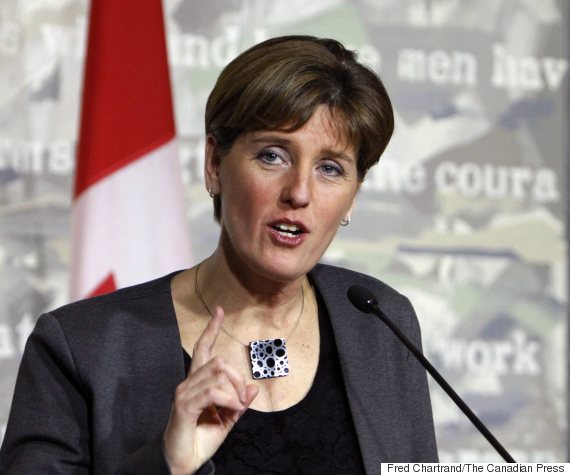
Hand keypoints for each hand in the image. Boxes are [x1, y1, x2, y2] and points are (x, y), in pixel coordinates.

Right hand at [163, 307, 257, 473]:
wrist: (183, 462)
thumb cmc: (202, 439)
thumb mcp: (227, 420)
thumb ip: (239, 403)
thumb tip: (253, 387)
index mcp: (197, 383)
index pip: (202, 349)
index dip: (211, 329)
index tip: (219, 311)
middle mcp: (188, 383)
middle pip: (217, 360)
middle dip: (237, 376)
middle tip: (242, 399)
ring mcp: (184, 393)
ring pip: (217, 373)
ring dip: (234, 390)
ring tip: (236, 407)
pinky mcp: (184, 406)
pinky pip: (213, 391)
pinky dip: (228, 399)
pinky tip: (232, 409)